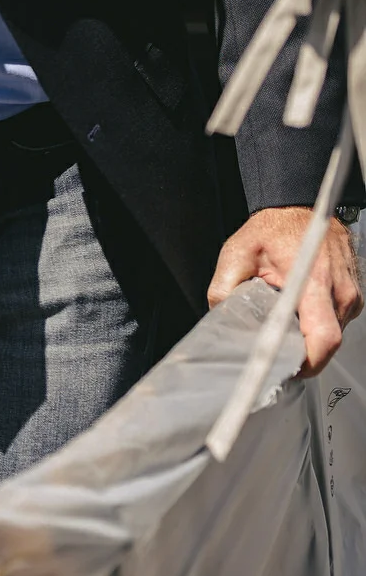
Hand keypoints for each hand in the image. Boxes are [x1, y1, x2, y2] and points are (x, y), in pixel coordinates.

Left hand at [208, 206, 362, 377]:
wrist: (298, 207)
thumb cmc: (271, 229)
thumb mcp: (236, 254)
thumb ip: (224, 290)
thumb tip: (222, 320)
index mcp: (312, 282)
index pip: (324, 337)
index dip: (308, 362)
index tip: (288, 368)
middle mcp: (339, 290)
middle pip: (327, 342)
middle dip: (301, 350)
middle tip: (275, 344)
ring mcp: (350, 292)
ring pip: (332, 332)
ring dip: (307, 334)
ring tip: (285, 318)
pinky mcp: (352, 294)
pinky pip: (336, 320)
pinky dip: (316, 321)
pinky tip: (297, 308)